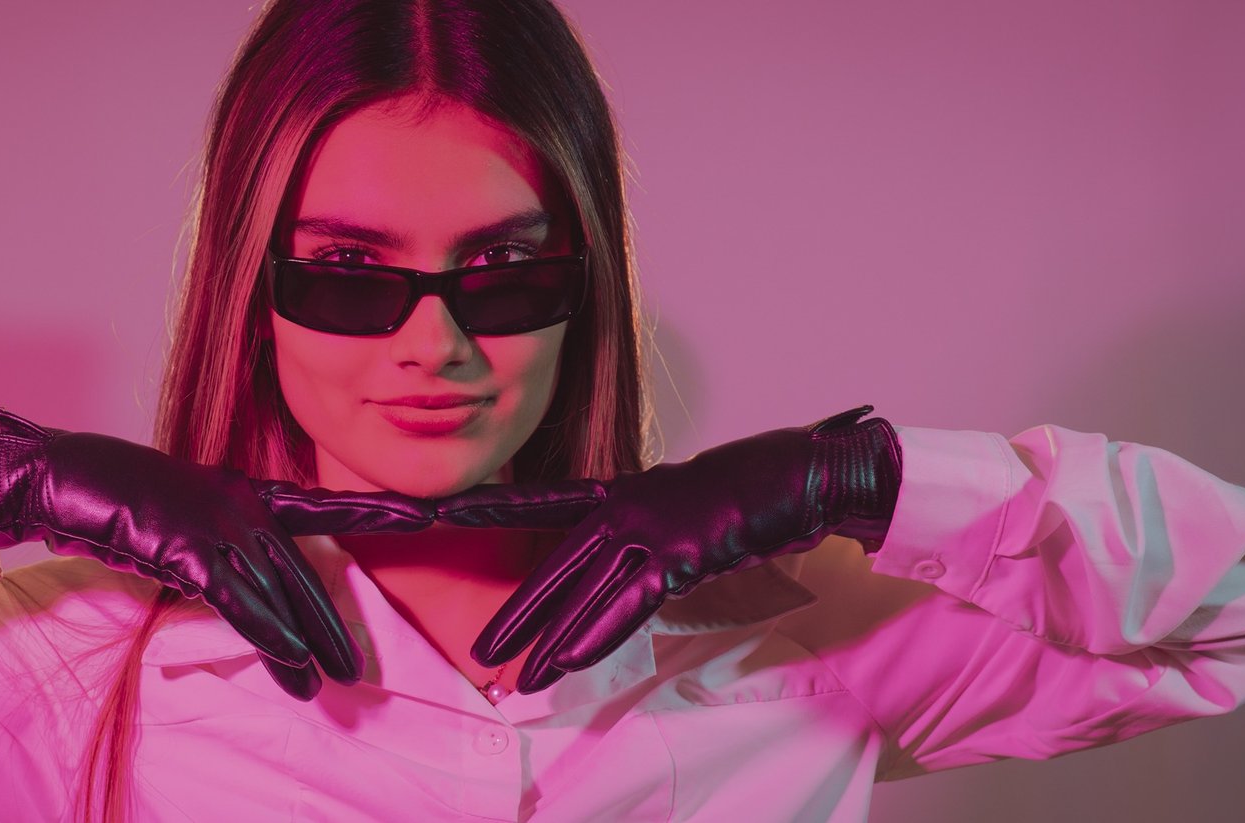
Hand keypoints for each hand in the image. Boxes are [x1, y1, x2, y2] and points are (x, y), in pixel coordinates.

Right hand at [0, 407, 439, 699]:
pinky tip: (292, 663)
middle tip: (359, 667)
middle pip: (302, 572)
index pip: (324, 506)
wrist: (62, 479)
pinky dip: (268, 634)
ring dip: (306, 643)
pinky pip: (239, 600)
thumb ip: (222, 556)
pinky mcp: (188, 547)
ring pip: (278, 593)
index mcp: (245, 492)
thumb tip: (249, 595)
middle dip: (332, 622)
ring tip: (330, 684)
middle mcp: (240, 504)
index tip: (432, 512)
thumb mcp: (183, 526)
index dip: (379, 512)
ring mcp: (217, 523)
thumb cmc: (117, 502)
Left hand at [435, 405, 901, 692]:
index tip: (444, 511)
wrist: (800, 473)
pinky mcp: (682, 553)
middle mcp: (627, 505)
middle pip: (557, 564)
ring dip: (548, 639)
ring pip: (586, 591)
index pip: (544, 502)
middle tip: (482, 648)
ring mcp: (652, 527)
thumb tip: (630, 560)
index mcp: (622, 490)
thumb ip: (647, 531)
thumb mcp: (683, 504)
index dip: (492, 506)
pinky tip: (565, 659)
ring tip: (516, 677)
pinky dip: (597, 632)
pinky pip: (630, 602)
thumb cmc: (749, 488)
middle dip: (518, 611)